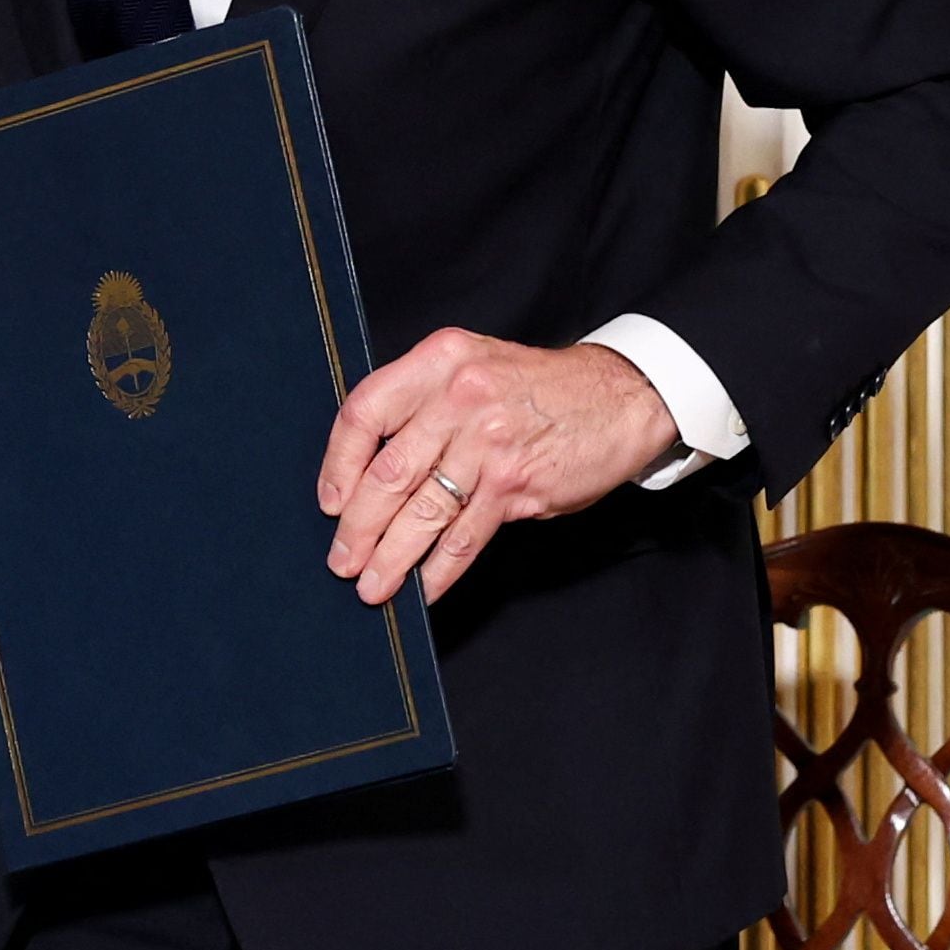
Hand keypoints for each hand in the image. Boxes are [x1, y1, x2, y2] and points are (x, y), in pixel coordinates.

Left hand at [314, 331, 677, 605]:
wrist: (620, 396)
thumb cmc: (537, 387)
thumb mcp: (473, 366)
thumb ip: (424, 402)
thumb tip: (367, 469)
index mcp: (439, 361)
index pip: (365, 412)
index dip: (338, 462)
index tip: (329, 500)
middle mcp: (459, 398)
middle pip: (389, 472)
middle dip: (358, 525)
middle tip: (341, 559)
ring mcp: (489, 443)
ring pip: (424, 510)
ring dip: (392, 557)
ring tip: (371, 586)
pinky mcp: (517, 484)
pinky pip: (465, 535)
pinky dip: (440, 568)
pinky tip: (422, 588)